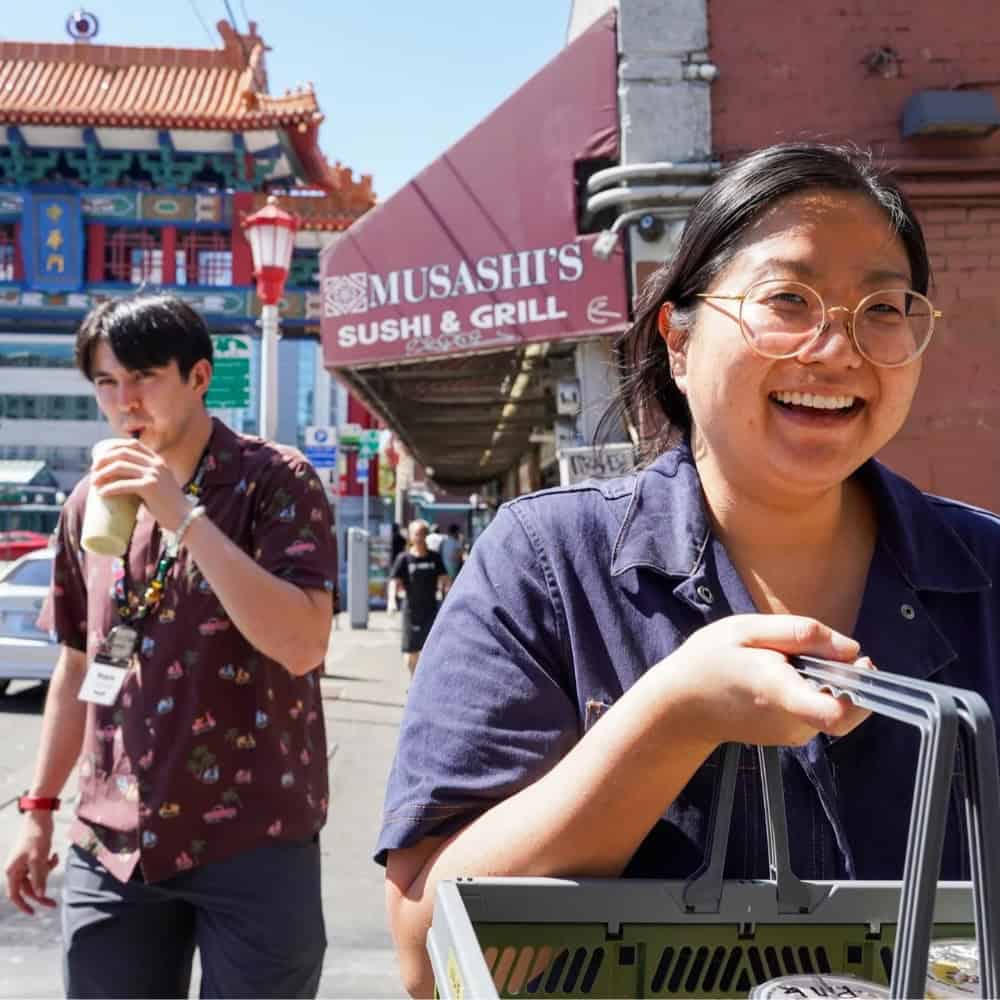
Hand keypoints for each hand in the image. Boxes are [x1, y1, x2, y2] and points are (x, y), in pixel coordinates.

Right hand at [4, 813, 58, 914]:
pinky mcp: (33, 856)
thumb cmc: (37, 837)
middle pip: (28, 888)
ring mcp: (24, 862)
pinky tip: (54, 855)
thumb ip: (39, 878)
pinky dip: (49, 864)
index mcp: (12, 871)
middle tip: (54, 904)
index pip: (14, 894)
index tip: (34, 913)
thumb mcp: (39, 859)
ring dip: (46, 873)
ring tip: (53, 859)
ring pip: (36, 877)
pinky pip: (41, 867)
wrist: (41, 817)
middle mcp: (16, 868)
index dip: (23, 906)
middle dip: (41, 893)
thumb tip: (40, 895)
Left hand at [91, 439, 189, 531]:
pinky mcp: (150, 487)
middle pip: (123, 453)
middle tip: (93, 471)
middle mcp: (156, 464)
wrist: (183, 518)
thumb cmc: (167, 504)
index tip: (101, 458)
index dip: (113, 447)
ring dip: (102, 474)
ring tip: (94, 483)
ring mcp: (154, 474)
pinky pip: (123, 484)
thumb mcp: (158, 483)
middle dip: (104, 460)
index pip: (132, 444)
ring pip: (120, 466)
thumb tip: (119, 479)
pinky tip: (101, 493)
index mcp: (158, 460)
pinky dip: (109, 488)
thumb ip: (145, 477)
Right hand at [657, 614, 872, 749]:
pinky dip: (812, 691)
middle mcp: (793, 721)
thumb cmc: (708, 662)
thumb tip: (850, 648)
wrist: (680, 707)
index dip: (862, 688)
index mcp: (780, 692)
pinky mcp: (792, 737)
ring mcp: (793, 734)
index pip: (836, 712)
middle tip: (810, 650)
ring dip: (825, 681)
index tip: (858, 663)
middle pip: (848, 704)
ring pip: (836, 705)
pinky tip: (780, 677)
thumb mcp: (744, 629)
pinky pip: (820, 710)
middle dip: (843, 673)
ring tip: (784, 663)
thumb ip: (799, 633)